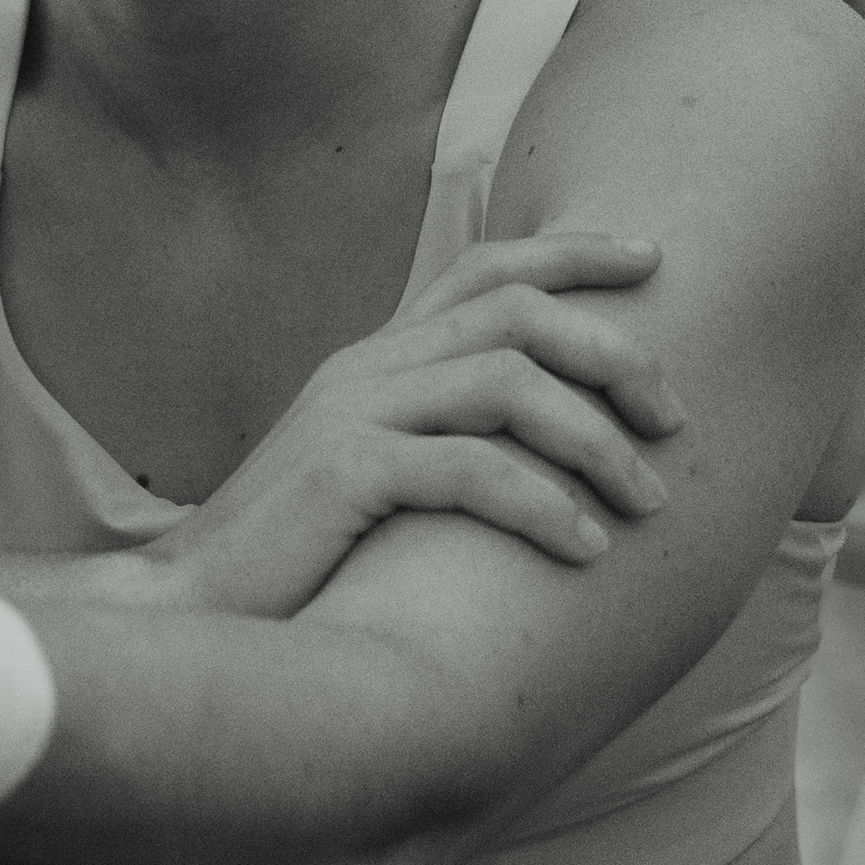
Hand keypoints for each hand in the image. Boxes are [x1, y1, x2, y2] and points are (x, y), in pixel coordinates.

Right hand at [145, 232, 684, 618]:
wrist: (188, 613)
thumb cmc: (294, 562)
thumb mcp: (368, 476)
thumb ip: (435, 440)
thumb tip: (535, 448)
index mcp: (377, 359)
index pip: (485, 266)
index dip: (575, 252)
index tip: (654, 256)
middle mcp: (367, 368)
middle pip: (518, 312)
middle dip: (616, 354)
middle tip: (676, 418)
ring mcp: (352, 415)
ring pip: (509, 382)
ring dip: (597, 439)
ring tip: (649, 500)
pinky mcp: (343, 474)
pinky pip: (469, 468)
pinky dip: (542, 504)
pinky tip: (585, 548)